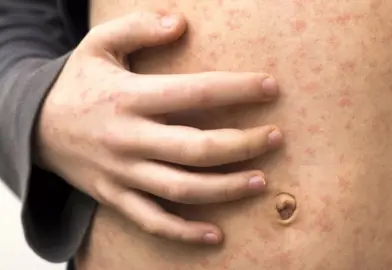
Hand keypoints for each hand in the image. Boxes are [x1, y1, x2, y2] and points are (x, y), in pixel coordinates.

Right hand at [35, 11, 281, 244]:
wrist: (33, 126)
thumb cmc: (78, 83)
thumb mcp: (98, 44)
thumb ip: (137, 26)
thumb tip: (181, 23)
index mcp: (129, 97)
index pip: (195, 93)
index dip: (237, 90)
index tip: (270, 87)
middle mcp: (128, 139)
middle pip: (196, 149)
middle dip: (242, 144)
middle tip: (275, 137)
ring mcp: (122, 173)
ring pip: (181, 189)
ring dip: (226, 188)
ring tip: (261, 180)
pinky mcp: (115, 197)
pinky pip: (152, 221)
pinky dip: (184, 232)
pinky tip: (216, 235)